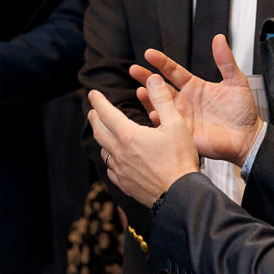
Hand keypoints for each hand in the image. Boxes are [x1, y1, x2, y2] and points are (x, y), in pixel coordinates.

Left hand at [89, 79, 199, 206]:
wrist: (180, 195)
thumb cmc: (180, 159)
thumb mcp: (176, 124)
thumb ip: (162, 100)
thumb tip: (153, 79)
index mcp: (129, 135)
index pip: (106, 113)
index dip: (98, 101)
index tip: (92, 94)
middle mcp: (119, 152)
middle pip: (99, 132)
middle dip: (95, 119)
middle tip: (93, 112)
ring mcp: (120, 170)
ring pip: (104, 151)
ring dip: (102, 139)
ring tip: (104, 133)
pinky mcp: (124, 184)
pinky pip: (110, 169)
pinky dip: (110, 159)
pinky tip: (115, 159)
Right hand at [134, 35, 261, 164]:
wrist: (248, 138)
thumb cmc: (243, 111)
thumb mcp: (236, 81)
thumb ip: (225, 61)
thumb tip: (219, 39)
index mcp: (195, 86)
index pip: (173, 71)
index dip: (162, 62)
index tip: (149, 54)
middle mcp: (185, 101)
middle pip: (161, 87)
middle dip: (147, 78)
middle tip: (134, 69)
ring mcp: (183, 117)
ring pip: (161, 105)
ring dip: (149, 98)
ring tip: (141, 90)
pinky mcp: (184, 132)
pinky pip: (167, 125)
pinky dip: (158, 120)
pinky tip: (153, 113)